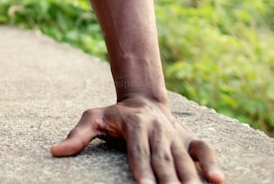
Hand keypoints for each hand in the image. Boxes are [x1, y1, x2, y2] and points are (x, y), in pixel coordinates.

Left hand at [51, 96, 223, 183]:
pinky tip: (218, 181)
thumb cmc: (115, 115)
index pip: (138, 152)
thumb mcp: (93, 118)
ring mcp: (176, 135)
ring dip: (191, 178)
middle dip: (168, 181)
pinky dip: (212, 164)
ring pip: (185, 158)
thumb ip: (77, 136)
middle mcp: (158, 130)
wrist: (144, 99)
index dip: (142, 170)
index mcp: (135, 125)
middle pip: (163, 159)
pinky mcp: (190, 139)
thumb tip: (54, 151)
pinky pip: (204, 150)